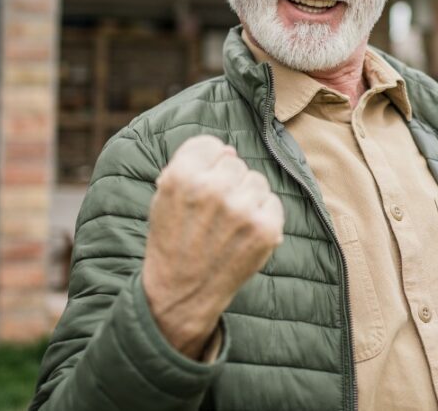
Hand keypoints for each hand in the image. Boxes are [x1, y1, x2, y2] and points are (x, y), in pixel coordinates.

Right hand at [141, 135, 284, 358]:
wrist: (181, 292)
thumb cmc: (172, 240)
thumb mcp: (164, 197)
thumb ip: (190, 166)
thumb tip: (229, 151)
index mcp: (182, 176)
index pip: (210, 145)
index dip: (207, 164)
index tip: (203, 184)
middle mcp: (212, 188)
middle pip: (235, 162)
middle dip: (227, 182)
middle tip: (214, 212)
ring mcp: (242, 208)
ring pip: (256, 180)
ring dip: (246, 197)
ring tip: (228, 224)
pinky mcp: (266, 228)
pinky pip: (273, 202)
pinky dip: (263, 215)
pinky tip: (243, 234)